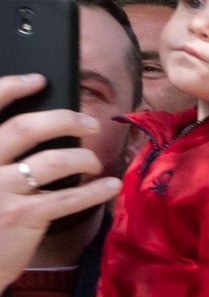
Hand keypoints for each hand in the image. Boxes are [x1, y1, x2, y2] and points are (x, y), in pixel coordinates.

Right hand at [0, 77, 120, 288]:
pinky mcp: (23, 217)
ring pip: (53, 161)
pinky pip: (69, 197)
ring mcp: (1, 191)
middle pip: (26, 128)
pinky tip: (109, 186)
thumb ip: (2, 154)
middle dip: (64, 119)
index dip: (11, 86)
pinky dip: (95, 190)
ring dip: (83, 158)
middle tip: (89, 123)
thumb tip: (42, 129)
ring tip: (94, 163)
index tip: (38, 79)